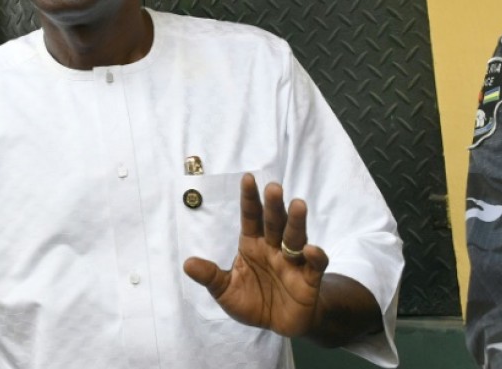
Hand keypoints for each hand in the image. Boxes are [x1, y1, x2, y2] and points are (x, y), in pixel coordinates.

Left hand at [183, 173, 328, 336]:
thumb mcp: (225, 291)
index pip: (250, 217)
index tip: (248, 178)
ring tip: (297, 204)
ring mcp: (292, 261)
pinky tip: (310, 250)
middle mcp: (273, 247)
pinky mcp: (309, 278)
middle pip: (274, 222)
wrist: (278, 324)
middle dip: (273, 205)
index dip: (249, 198)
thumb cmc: (252, 301)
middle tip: (273, 187)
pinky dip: (315, 256)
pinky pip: (315, 265)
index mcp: (252, 244)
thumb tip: (187, 264)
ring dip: (296, 222)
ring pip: (295, 237)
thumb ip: (210, 276)